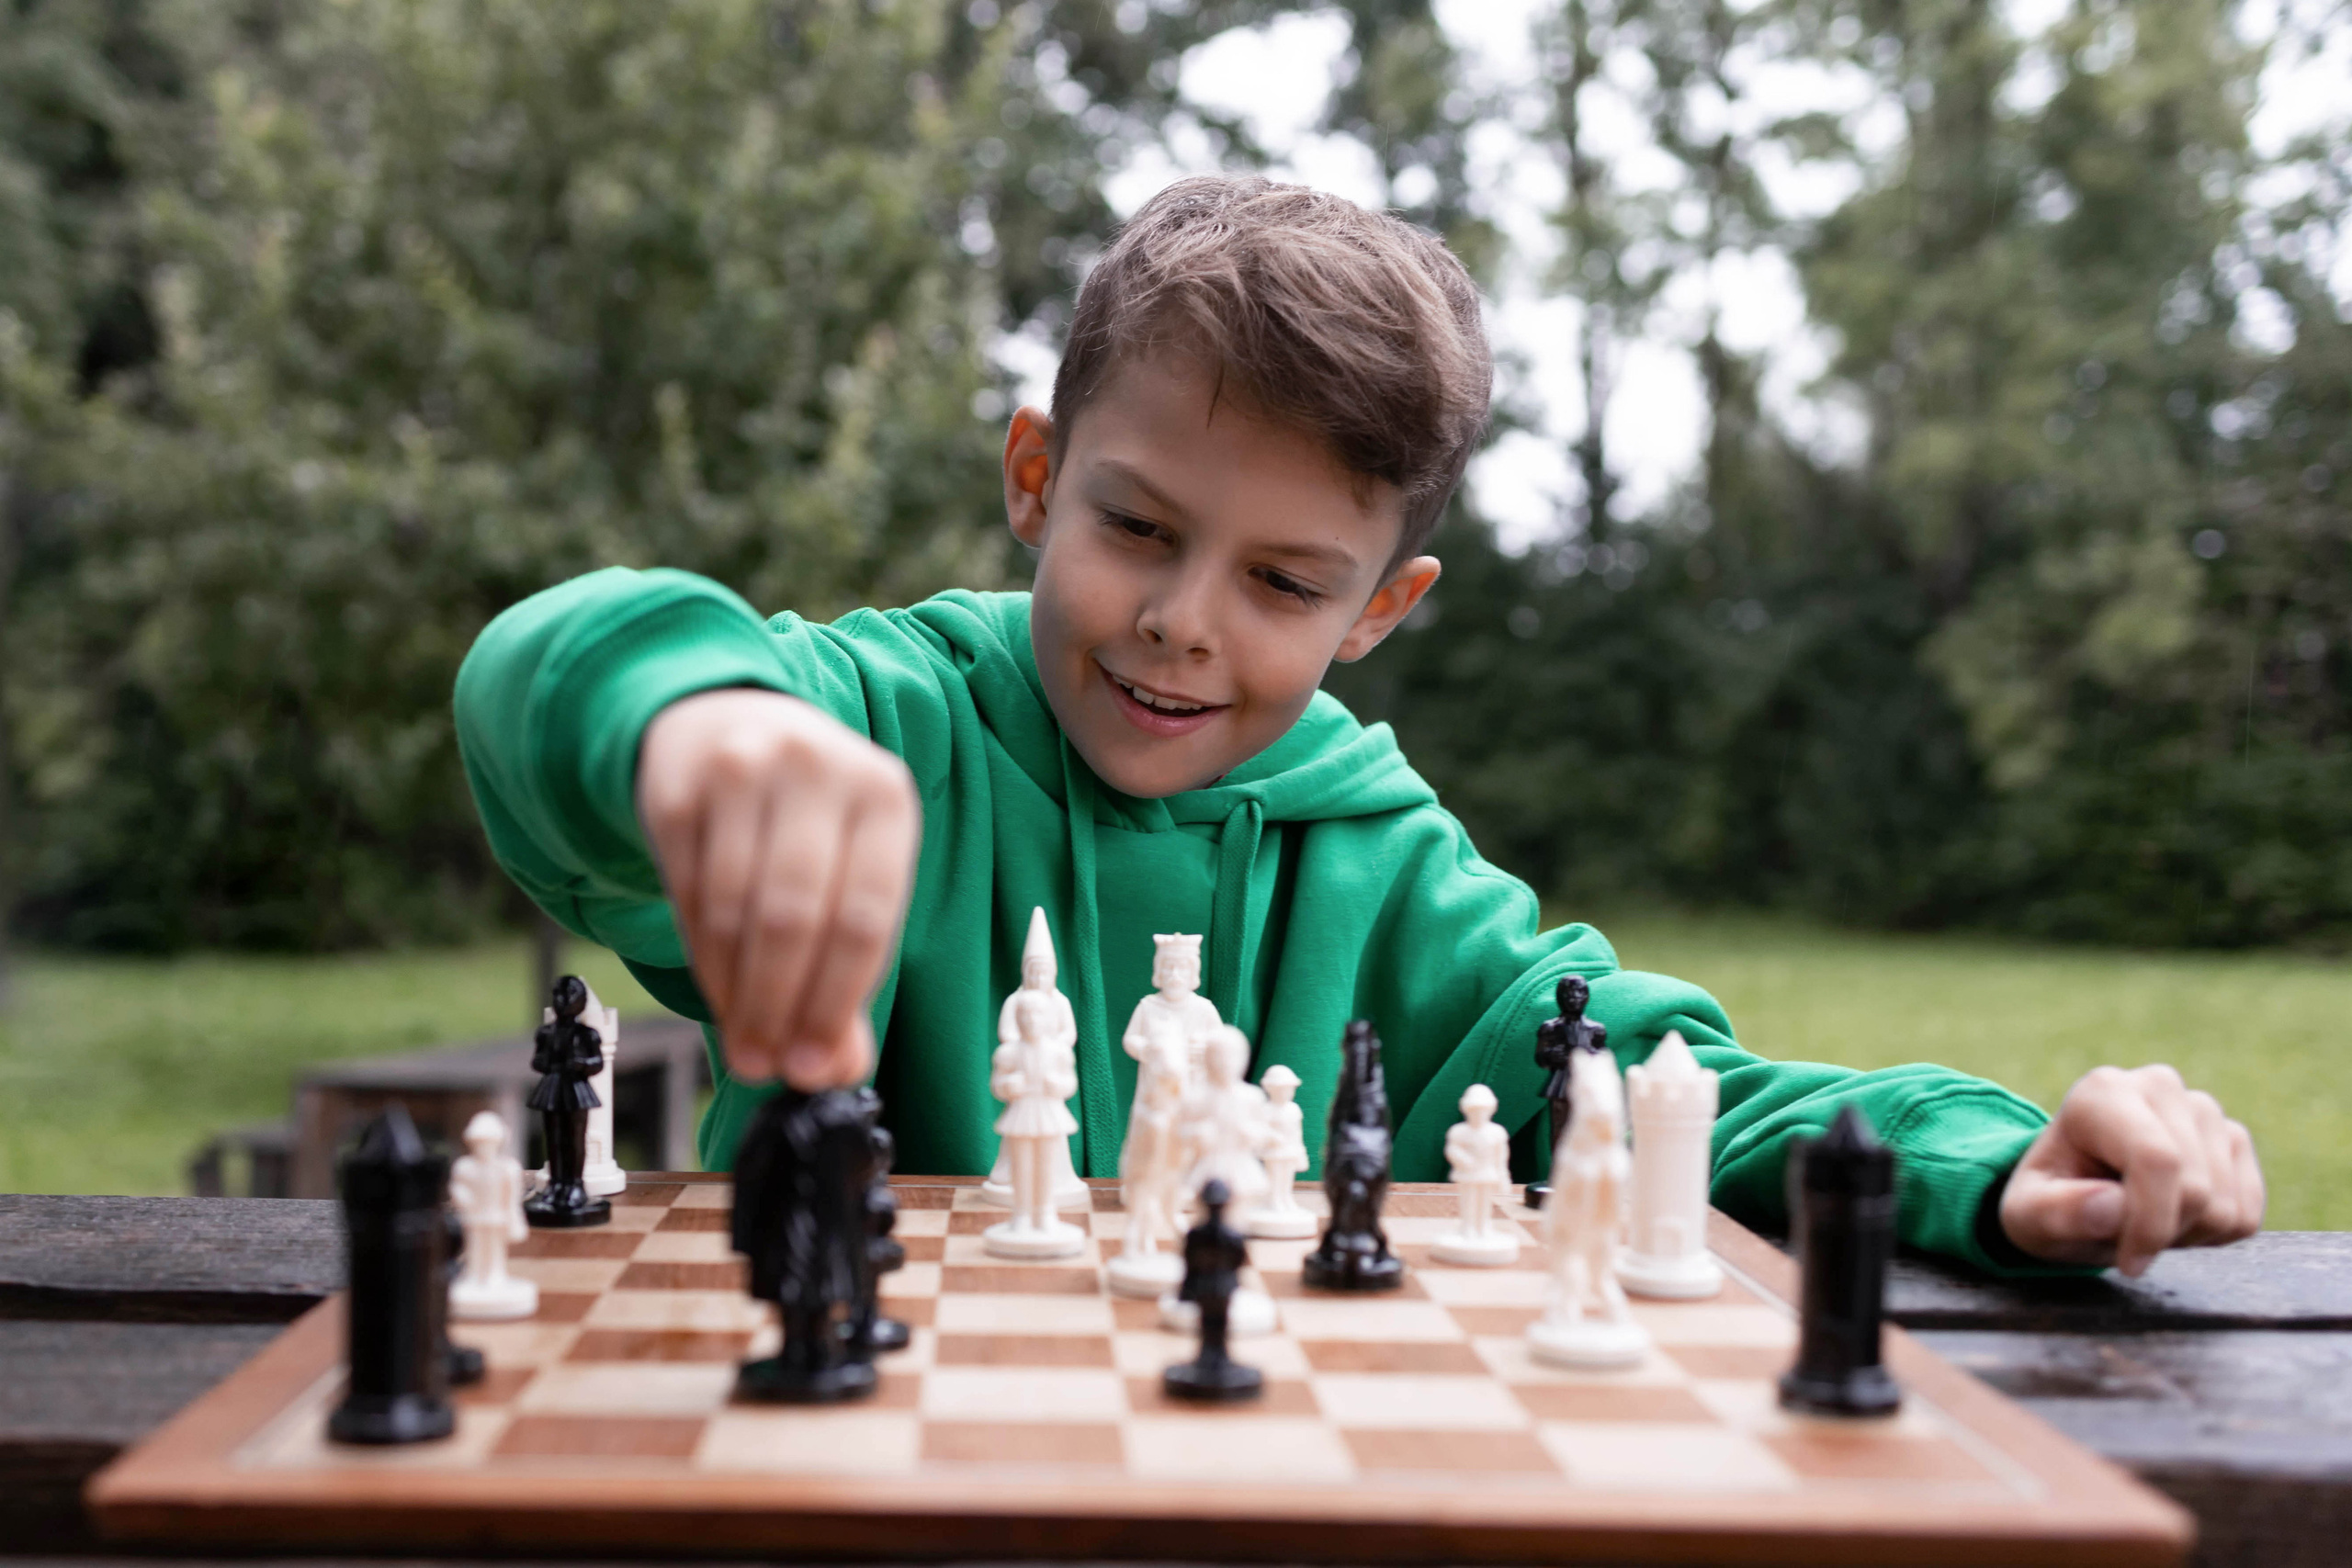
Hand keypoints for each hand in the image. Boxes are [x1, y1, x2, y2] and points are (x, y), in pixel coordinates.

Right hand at [637, 688, 918, 1089]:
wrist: (734, 726)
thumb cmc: (808, 824)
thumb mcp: (851, 875)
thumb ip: (851, 974)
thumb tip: (835, 1068)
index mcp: (884, 795)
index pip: (864, 916)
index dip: (834, 1002)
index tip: (810, 1066)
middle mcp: (817, 768)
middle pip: (793, 915)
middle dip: (776, 1006)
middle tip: (763, 1066)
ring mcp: (743, 767)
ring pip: (732, 908)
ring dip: (733, 991)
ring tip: (741, 1038)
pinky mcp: (676, 783)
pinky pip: (684, 891)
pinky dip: (699, 955)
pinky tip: (715, 986)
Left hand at [2000, 1065, 2263, 1275]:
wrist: (2076, 1190)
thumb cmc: (2048, 1201)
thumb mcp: (2029, 1216)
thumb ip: (2059, 1212)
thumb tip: (2112, 1205)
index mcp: (2102, 1092)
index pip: (2156, 1159)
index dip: (2150, 1223)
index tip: (2128, 1262)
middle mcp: (2159, 1086)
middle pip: (2196, 1189)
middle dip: (2163, 1232)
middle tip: (2123, 1237)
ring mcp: (2204, 1110)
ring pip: (2226, 1205)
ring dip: (2186, 1235)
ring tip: (2143, 1222)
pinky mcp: (2233, 1139)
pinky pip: (2248, 1212)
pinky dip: (2214, 1234)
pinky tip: (2174, 1218)